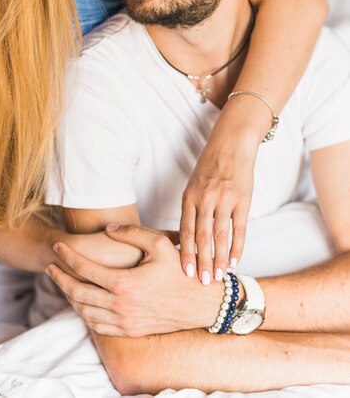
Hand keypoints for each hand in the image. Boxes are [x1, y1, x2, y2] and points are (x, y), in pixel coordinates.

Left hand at [46, 224, 222, 336]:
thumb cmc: (181, 270)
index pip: (84, 269)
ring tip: (61, 282)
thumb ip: (131, 233)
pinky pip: (98, 326)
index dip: (67, 256)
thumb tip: (108, 229)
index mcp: (125, 283)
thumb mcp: (159, 243)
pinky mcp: (131, 331)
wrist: (201, 303)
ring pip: (85, 312)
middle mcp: (121, 306)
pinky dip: (84, 314)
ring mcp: (125, 322)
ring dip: (69, 297)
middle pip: (78, 292)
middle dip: (59, 278)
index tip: (57, 246)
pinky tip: (81, 303)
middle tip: (49, 266)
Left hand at [180, 103, 259, 283]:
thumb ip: (191, 209)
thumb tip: (187, 239)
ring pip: (221, 236)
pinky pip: (239, 228)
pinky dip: (237, 247)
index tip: (185, 272)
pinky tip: (236, 261)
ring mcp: (224, 199)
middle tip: (202, 283)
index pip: (185, 230)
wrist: (232, 144)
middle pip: (202, 237)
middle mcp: (205, 199)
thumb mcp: (193, 184)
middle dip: (202, 262)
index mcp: (189, 196)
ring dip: (220, 259)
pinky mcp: (242, 200)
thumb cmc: (210, 167)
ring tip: (219, 277)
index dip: (185, 253)